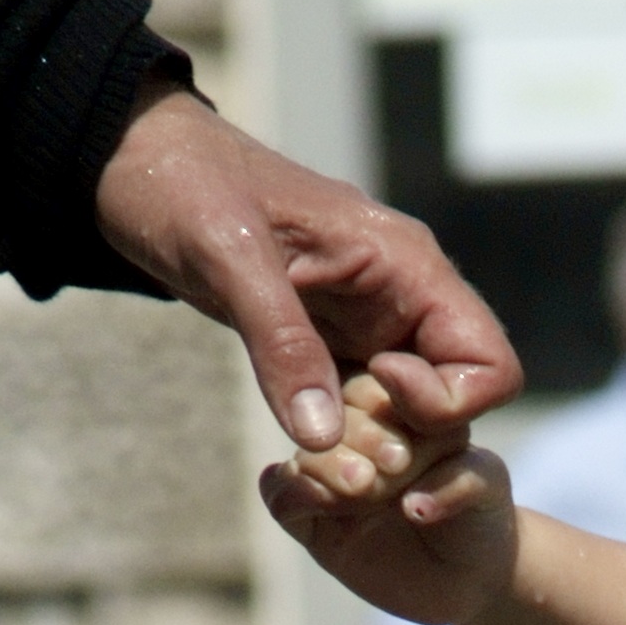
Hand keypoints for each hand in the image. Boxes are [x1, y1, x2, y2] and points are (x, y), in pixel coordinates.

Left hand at [93, 88, 518, 449]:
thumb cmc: (185, 188)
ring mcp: (369, 329)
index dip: (445, 403)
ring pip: (410, 421)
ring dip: (371, 454)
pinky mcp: (331, 349)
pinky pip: (363, 417)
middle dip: (405, 444)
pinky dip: (340, 446)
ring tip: (312, 460)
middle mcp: (403, 302)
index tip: (370, 388)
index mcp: (407, 266)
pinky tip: (298, 452)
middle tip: (331, 452)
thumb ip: (281, 346)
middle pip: (455, 407)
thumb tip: (325, 439)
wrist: (135, 165)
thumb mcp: (229, 260)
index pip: (490, 365)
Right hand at [263, 416, 518, 624]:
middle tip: (394, 469)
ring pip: (307, 450)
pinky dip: (294, 492)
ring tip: (363, 488)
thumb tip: (412, 505)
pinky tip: (324, 503)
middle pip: (336, 412)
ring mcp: (330, 474)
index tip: (410, 446)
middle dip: (362, 437)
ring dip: (330, 465)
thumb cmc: (480, 517)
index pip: (375, 386)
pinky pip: (280, 494)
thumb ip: (464, 479)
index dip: (387, 408)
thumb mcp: (487, 490)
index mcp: (397, 408)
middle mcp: (357, 434)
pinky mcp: (311, 519)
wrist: (469, 575)